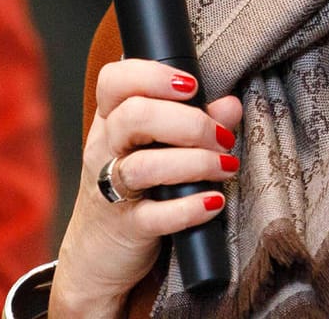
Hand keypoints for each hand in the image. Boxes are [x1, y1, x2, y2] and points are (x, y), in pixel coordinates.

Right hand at [49, 59, 242, 317]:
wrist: (97, 254)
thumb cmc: (133, 191)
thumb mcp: (153, 151)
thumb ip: (193, 124)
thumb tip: (231, 105)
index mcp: (109, 122)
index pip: (114, 81)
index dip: (153, 75)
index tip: (191, 86)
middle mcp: (104, 150)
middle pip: (134, 116)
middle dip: (188, 122)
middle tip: (222, 137)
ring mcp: (110, 190)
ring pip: (143, 166)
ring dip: (195, 163)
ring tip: (226, 167)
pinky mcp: (126, 227)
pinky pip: (154, 216)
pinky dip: (189, 208)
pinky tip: (213, 203)